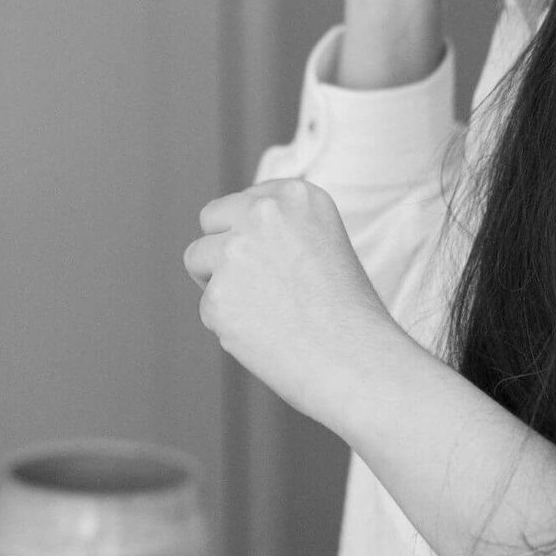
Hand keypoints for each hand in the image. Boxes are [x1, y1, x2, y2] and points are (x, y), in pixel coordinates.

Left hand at [183, 179, 394, 431]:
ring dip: (219, 284)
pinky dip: (228, 325)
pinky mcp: (217, 295)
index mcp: (297, 195)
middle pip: (211, 218)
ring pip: (197, 259)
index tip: (272, 260)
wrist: (357, 359)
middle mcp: (264, 213)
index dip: (251, 233)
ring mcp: (236, 252)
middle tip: (253, 284)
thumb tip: (229, 238)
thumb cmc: (348, 312)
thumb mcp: (325, 243)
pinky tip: (266, 336)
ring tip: (264, 312)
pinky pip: (208, 306)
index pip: (245, 201)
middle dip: (221, 247)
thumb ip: (281, 230)